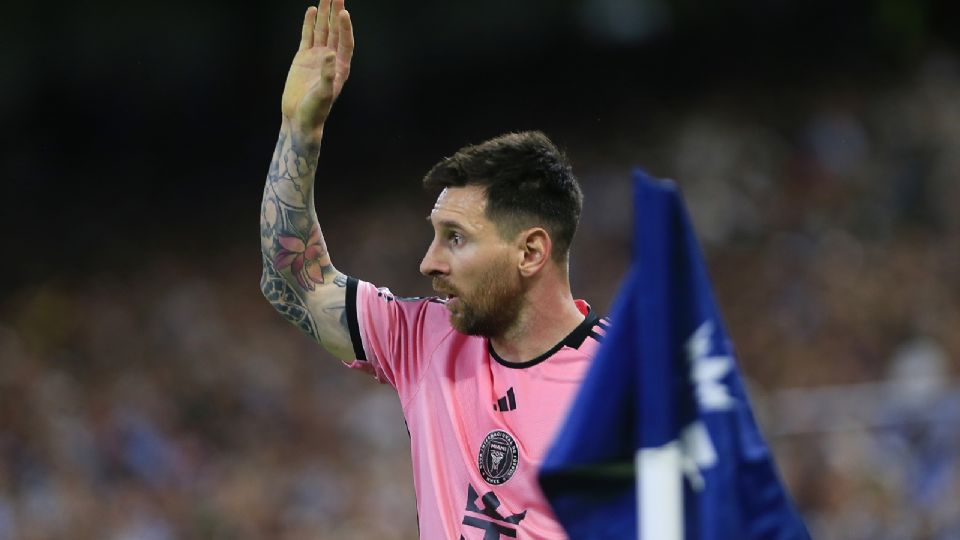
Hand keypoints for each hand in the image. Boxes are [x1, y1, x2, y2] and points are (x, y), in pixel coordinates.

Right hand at [281, 0, 353, 137]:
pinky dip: (309, 24)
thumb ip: (327, 75)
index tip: (343, 12)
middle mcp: (331, 59)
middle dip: (336, 12)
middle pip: (335, 31)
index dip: (345, 27)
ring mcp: (317, 57)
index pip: (345, 42)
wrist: (300, 118)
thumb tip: (329, 54)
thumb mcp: (323, 94)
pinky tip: (311, 11)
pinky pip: (308, 36)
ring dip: (324, 14)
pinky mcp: (303, 58)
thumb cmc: (315, 111)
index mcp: (340, 67)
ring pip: (322, 30)